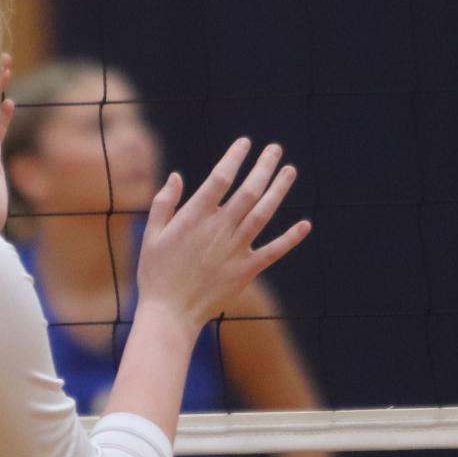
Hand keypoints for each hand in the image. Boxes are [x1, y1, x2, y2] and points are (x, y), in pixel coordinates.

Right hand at [137, 140, 308, 333]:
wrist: (170, 313)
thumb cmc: (156, 274)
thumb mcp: (152, 235)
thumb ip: (164, 203)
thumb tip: (176, 176)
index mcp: (194, 217)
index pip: (220, 178)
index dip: (235, 158)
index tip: (245, 143)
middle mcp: (219, 229)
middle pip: (248, 191)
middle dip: (263, 167)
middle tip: (275, 148)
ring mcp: (235, 250)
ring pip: (263, 213)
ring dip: (279, 190)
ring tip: (290, 170)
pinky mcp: (246, 271)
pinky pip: (273, 251)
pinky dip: (291, 238)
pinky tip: (306, 224)